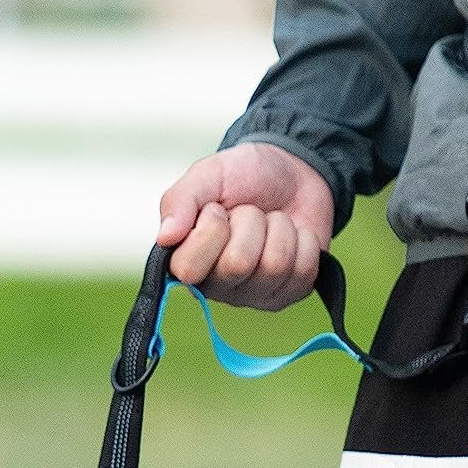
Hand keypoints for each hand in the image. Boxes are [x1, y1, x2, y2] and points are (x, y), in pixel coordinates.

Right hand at [155, 144, 335, 310]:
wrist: (292, 172)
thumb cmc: (244, 176)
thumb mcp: (207, 174)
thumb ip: (180, 200)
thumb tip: (165, 237)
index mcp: (187, 261)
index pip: (189, 269)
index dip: (211, 230)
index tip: (216, 209)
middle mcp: (218, 286)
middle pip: (237, 264)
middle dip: (250, 222)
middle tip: (249, 212)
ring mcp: (254, 295)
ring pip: (274, 266)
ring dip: (279, 229)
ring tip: (271, 221)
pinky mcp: (289, 294)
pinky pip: (303, 272)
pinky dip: (303, 241)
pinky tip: (293, 235)